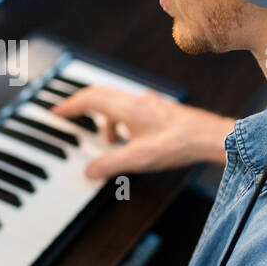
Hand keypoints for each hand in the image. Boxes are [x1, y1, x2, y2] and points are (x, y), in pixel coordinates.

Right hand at [50, 85, 234, 177]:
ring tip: (106, 140)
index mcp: (127, 108)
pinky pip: (130, 108)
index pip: (90, 99)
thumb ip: (111, 165)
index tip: (56, 112)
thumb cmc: (179, 144)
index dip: (69, 105)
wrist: (210, 137)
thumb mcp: (139, 159)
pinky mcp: (159, 109)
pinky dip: (120, 120)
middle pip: (99, 94)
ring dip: (104, 117)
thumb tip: (89, 171)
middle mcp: (136, 100)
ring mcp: (149, 103)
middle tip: (68, 115)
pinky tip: (129, 138)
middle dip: (81, 104)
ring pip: (116, 101)